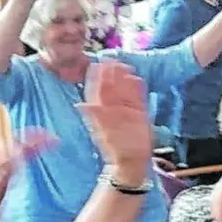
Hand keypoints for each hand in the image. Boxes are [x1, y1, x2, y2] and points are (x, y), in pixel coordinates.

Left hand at [78, 60, 152, 175]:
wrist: (130, 162)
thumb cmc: (114, 150)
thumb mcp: (103, 134)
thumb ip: (95, 118)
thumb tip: (82, 105)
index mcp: (101, 112)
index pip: (97, 91)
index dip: (97, 77)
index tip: (97, 63)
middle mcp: (113, 108)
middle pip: (111, 87)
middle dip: (111, 73)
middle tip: (112, 58)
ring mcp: (127, 110)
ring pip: (124, 90)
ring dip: (124, 78)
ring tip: (126, 65)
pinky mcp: (139, 114)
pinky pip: (138, 98)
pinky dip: (137, 89)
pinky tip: (137, 79)